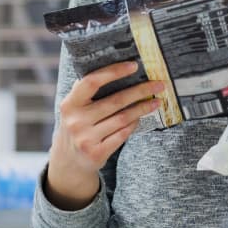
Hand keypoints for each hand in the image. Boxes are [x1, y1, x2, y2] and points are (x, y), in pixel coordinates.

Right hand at [45, 61, 163, 209]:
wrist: (68, 162)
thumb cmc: (77, 125)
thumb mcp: (73, 108)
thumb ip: (86, 90)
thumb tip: (116, 68)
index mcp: (69, 104)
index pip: (91, 82)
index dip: (113, 72)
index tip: (134, 65)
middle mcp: (76, 121)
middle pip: (115, 101)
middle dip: (140, 91)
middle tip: (158, 85)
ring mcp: (86, 139)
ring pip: (123, 118)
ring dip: (142, 108)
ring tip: (156, 101)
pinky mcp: (97, 153)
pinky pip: (123, 134)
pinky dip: (134, 124)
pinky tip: (141, 118)